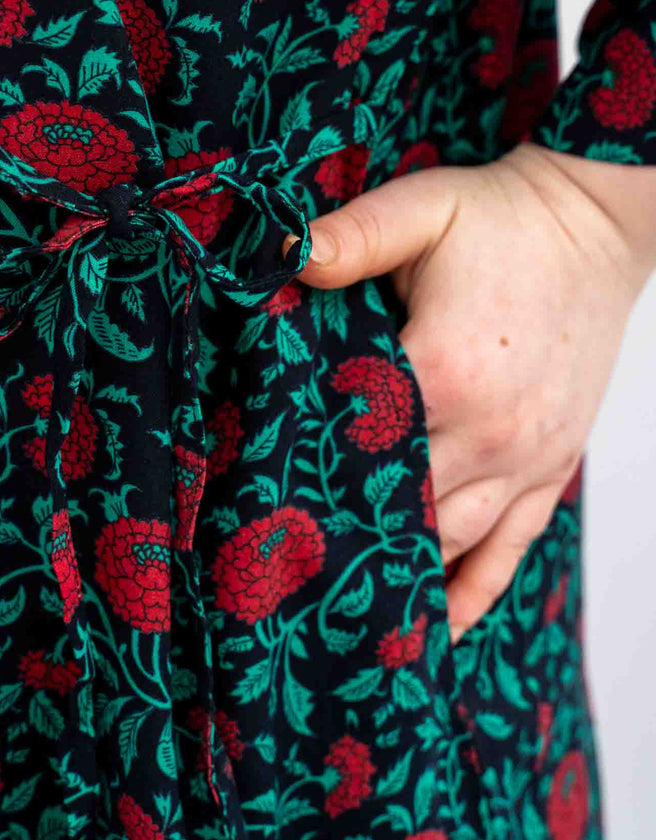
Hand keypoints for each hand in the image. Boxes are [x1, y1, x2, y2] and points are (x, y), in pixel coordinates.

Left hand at [284, 141, 655, 642]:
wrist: (595, 225)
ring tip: (331, 622)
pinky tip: (435, 630)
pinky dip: (470, 595)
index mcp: (442, 369)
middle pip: (395, 506)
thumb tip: (280, 253)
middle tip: (267, 581)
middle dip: (336, 538)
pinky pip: (508, 551)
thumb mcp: (422, 208)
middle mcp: (487, 430)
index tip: (244, 508)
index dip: (299, 473)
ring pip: (448, 541)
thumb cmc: (502, 218)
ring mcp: (525, 458)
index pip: (355, 442)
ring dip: (395, 577)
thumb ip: (351, 236)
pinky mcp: (550, 469)